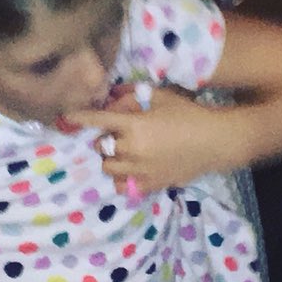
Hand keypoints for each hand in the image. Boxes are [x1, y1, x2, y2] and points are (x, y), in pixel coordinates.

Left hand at [66, 87, 237, 195]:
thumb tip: (114, 95)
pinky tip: (131, 170)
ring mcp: (140, 170)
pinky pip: (123, 186)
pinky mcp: (149, 184)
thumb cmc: (190, 114)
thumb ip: (135, 95)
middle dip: (104, 139)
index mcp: (134, 124)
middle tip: (116, 134)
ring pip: (108, 168)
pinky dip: (122, 178)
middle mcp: (132, 149)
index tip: (66, 118)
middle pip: (100, 147)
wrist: (215, 141)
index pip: (98, 120)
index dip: (79, 118)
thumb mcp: (163, 97)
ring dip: (111, 158)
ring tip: (123, 152)